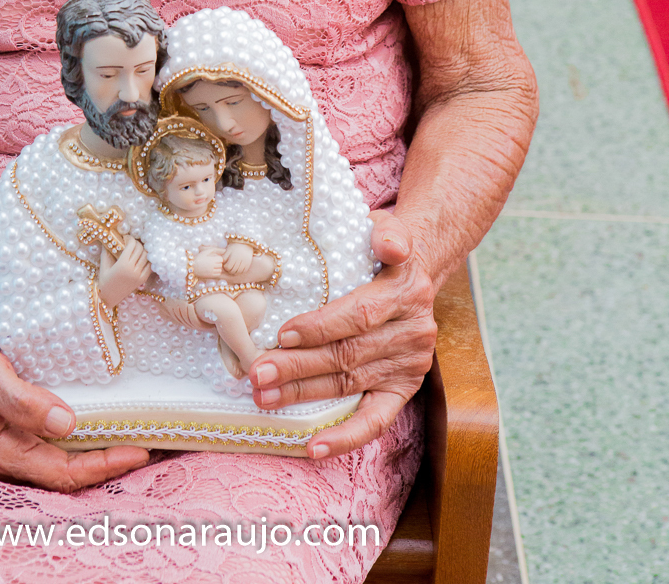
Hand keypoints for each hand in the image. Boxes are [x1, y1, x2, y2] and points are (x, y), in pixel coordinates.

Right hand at [0, 315, 148, 490]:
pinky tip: (96, 418)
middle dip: (105, 463)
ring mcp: (2, 439)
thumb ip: (22, 401)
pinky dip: (76, 433)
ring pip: (57, 458)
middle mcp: (0, 453)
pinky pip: (48, 438)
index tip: (139, 450)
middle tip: (148, 446)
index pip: (59, 473)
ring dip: (93, 450)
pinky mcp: (6, 421)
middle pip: (62, 473)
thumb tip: (68, 425)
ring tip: (131, 435)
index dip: (102, 465)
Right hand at [97, 236, 150, 307]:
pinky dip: (147, 259)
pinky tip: (140, 258)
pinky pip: (149, 266)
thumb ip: (106, 251)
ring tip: (135, 249)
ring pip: (146, 256)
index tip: (125, 237)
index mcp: (122, 264)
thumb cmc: (104, 281)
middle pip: (140, 249)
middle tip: (130, 242)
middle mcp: (133, 269)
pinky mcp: (142, 280)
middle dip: (136, 243)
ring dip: (142, 250)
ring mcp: (139, 275)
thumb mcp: (103, 265)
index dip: (129, 238)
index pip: (132, 245)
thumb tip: (107, 238)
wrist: (108, 298)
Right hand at [192, 246, 224, 278]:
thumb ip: (210, 250)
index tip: (216, 258)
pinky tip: (213, 270)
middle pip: (221, 264)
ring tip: (214, 266)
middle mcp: (212, 266)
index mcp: (212, 260)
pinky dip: (217, 272)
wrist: (192, 267)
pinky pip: (217, 274)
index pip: (221, 259)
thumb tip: (215, 249)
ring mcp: (212, 271)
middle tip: (215, 262)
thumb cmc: (198, 259)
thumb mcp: (204, 252)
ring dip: (218, 268)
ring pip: (220, 270)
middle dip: (219, 263)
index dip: (219, 258)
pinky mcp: (210, 276)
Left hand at [222, 240, 253, 275]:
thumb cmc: (234, 247)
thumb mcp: (228, 250)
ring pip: (239, 272)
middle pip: (233, 270)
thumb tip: (222, 264)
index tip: (226, 266)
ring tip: (233, 270)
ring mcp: (245, 261)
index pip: (228, 267)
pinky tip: (238, 269)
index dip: (226, 268)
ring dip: (235, 272)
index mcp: (233, 256)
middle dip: (230, 271)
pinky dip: (241, 271)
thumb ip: (224, 257)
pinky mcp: (249, 263)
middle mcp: (240, 259)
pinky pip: (244, 271)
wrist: (245, 243)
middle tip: (229, 269)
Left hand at [247, 211, 436, 459]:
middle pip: (348, 354)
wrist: (418, 268)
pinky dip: (345, 436)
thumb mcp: (388, 229)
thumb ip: (389, 234)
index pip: (359, 316)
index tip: (282, 334)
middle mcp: (413, 333)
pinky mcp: (404, 389)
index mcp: (407, 292)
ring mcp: (409, 366)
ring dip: (305, 395)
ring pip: (350, 384)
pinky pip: (376, 420)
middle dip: (298, 367)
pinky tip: (314, 447)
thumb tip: (390, 245)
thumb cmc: (386, 248)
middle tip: (257, 373)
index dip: (320, 327)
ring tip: (264, 398)